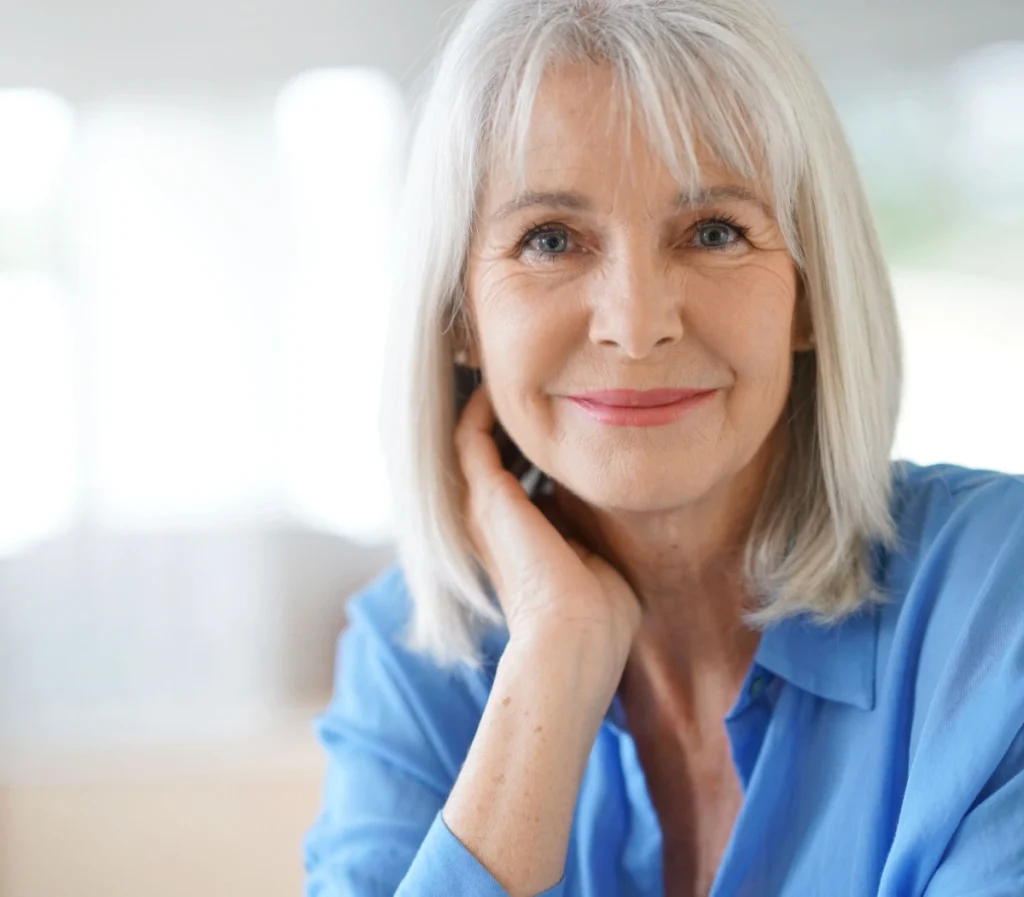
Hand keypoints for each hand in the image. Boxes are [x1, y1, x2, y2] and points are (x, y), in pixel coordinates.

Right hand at [454, 383, 641, 671]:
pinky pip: (470, 435)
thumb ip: (593, 520)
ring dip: (489, 405)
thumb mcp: (597, 551)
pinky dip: (483, 407)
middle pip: (484, 450)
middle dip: (505, 415)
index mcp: (514, 533)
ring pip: (470, 438)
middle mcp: (490, 518)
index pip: (510, 471)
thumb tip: (615, 493)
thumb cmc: (599, 612)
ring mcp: (483, 507)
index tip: (554, 405)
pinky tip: (504, 382)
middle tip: (531, 378)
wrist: (576, 639)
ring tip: (514, 371)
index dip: (524, 437)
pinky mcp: (486, 496)